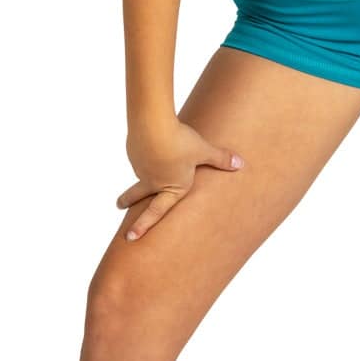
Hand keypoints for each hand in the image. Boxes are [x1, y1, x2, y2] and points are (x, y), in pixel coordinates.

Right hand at [118, 119, 243, 240]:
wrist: (153, 124)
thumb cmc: (181, 142)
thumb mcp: (204, 150)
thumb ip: (221, 159)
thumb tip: (241, 164)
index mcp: (172, 187)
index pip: (157, 212)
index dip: (144, 225)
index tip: (132, 236)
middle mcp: (153, 181)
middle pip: (137, 195)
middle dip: (128, 201)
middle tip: (118, 206)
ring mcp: (141, 167)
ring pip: (143, 170)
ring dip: (145, 166)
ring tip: (155, 150)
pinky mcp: (134, 152)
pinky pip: (141, 153)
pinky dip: (145, 149)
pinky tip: (152, 137)